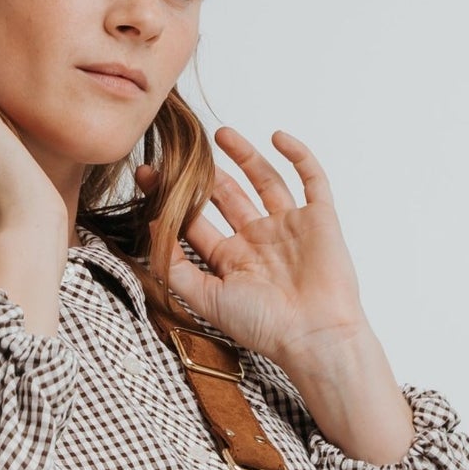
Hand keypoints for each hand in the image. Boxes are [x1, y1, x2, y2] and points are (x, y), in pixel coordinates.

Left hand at [133, 127, 371, 370]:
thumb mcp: (206, 298)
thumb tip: (152, 226)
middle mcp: (259, 240)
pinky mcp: (319, 219)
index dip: (173, 198)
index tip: (149, 175)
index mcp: (232, 259)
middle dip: (203, 174)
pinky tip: (277, 137)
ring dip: (245, 156)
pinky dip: (298, 156)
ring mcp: (289, 227)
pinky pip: (311, 180)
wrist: (313, 335)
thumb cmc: (263, 325)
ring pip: (264, 180)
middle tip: (179, 149)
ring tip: (221, 134)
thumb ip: (175, 266)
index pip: (196, 221)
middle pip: (227, 196)